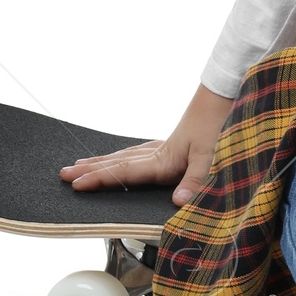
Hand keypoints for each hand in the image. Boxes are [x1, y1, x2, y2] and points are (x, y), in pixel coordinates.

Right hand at [60, 84, 234, 206]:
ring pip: (127, 155)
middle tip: (64, 174)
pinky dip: (126, 156)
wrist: (231, 94)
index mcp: (165, 159)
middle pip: (118, 161)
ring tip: (83, 163)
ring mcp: (168, 145)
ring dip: (105, 161)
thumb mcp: (215, 154)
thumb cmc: (224, 122)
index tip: (76, 184)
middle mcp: (161, 151)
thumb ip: (197, 180)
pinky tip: (128, 158)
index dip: (100, 179)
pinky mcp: (177, 144)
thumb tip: (178, 202)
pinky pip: (141, 151)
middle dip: (91, 169)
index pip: (125, 171)